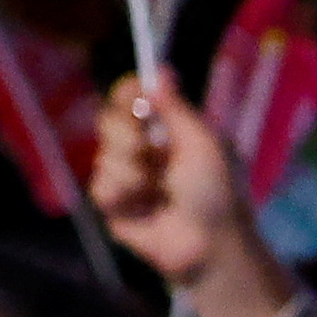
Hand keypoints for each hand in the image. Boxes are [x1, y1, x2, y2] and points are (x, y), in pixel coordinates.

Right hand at [89, 73, 302, 316]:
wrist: (210, 245)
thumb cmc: (218, 193)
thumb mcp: (204, 144)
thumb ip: (178, 109)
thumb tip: (161, 71)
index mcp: (172, 131)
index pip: (135, 98)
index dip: (129, 91)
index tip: (134, 90)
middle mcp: (147, 150)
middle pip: (110, 119)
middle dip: (123, 130)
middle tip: (144, 146)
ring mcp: (129, 176)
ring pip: (103, 153)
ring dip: (128, 169)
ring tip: (154, 188)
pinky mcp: (116, 205)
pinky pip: (99, 186)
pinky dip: (120, 193)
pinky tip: (141, 206)